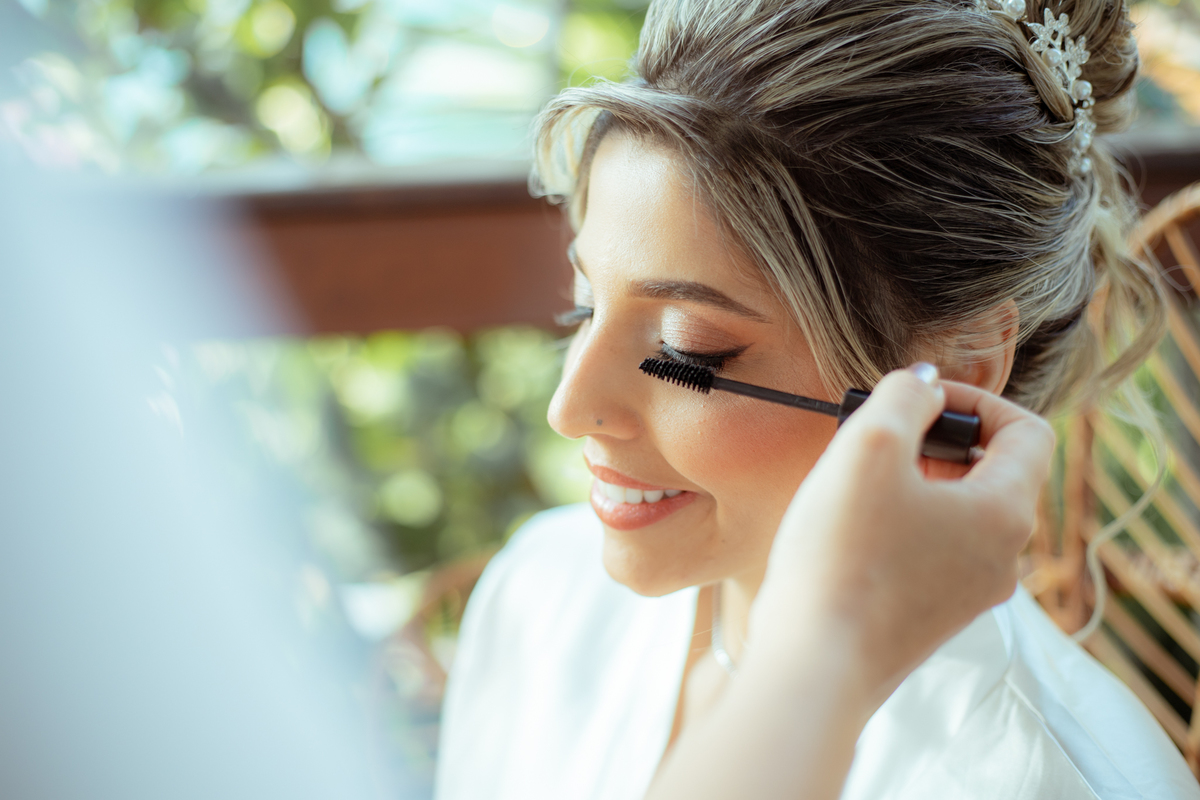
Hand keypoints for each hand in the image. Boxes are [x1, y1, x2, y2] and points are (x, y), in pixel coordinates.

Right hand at [750, 364, 1055, 706]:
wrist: (813, 663)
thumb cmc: (843, 555)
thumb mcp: (869, 447)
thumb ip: (904, 397)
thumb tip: (924, 383)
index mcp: (1005, 513)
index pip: (1028, 431)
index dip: (975, 400)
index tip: (918, 399)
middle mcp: (1001, 558)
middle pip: (991, 473)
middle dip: (936, 441)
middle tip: (878, 437)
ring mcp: (968, 594)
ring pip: (958, 513)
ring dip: (914, 482)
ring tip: (856, 481)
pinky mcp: (930, 618)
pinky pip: (931, 551)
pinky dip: (900, 524)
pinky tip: (848, 529)